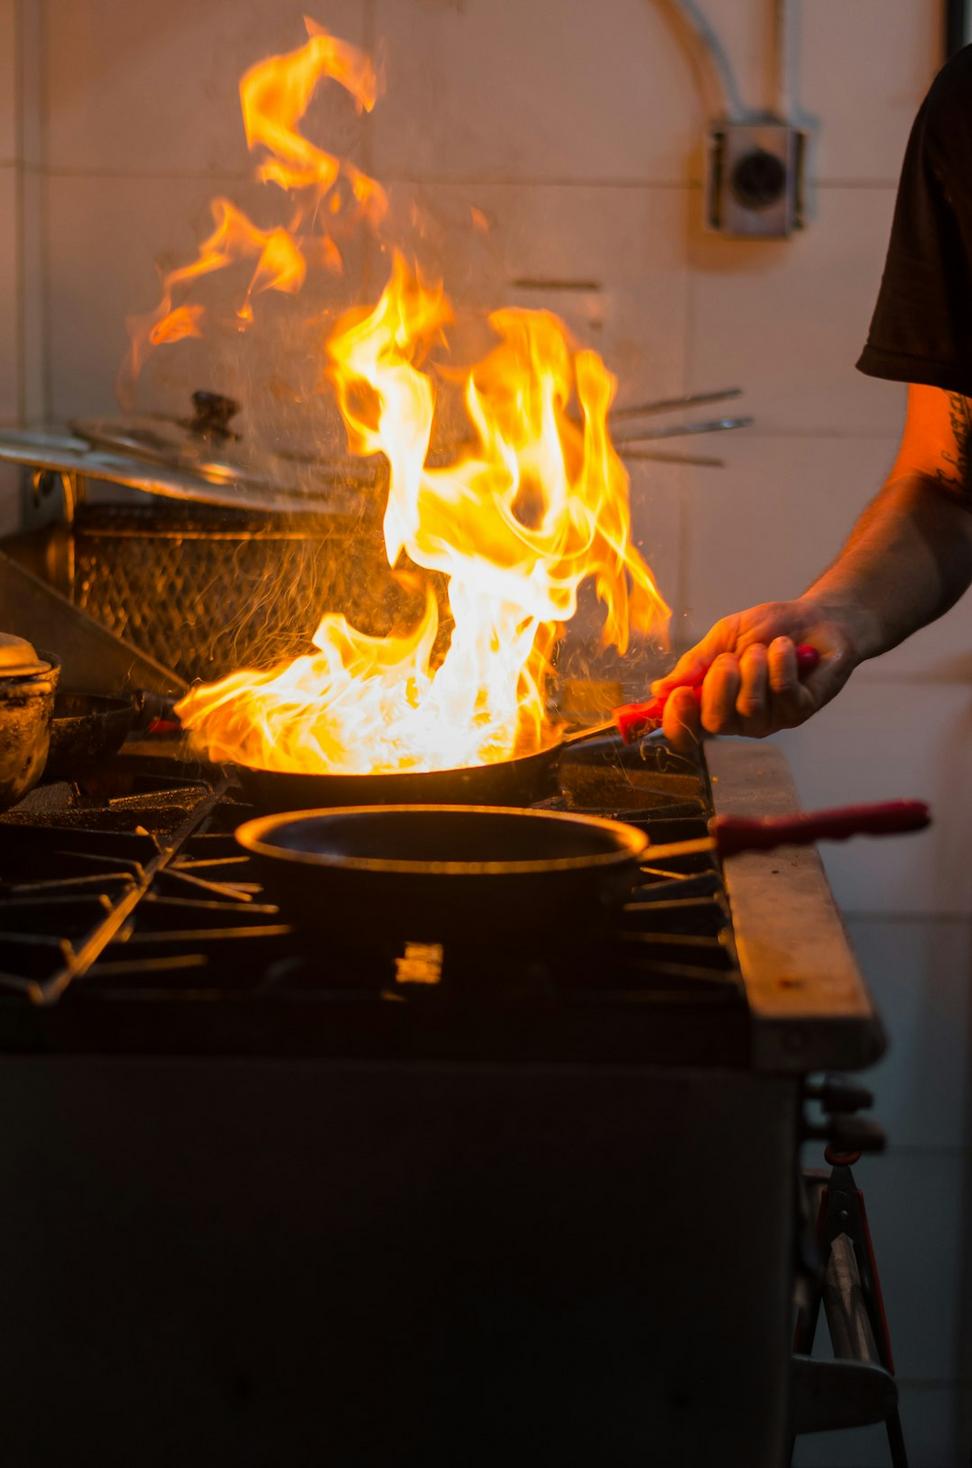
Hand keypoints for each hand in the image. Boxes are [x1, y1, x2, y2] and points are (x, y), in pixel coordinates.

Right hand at [651, 598, 862, 753]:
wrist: (816, 617)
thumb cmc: (769, 628)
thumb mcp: (724, 637)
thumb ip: (695, 663)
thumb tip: (660, 688)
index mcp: (713, 703)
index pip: (686, 731)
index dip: (677, 720)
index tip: (679, 694)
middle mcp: (740, 719)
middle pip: (715, 723)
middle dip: (720, 681)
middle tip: (733, 657)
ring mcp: (771, 719)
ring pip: (749, 705)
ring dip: (754, 664)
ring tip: (765, 647)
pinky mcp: (800, 710)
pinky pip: (781, 691)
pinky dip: (781, 660)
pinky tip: (788, 647)